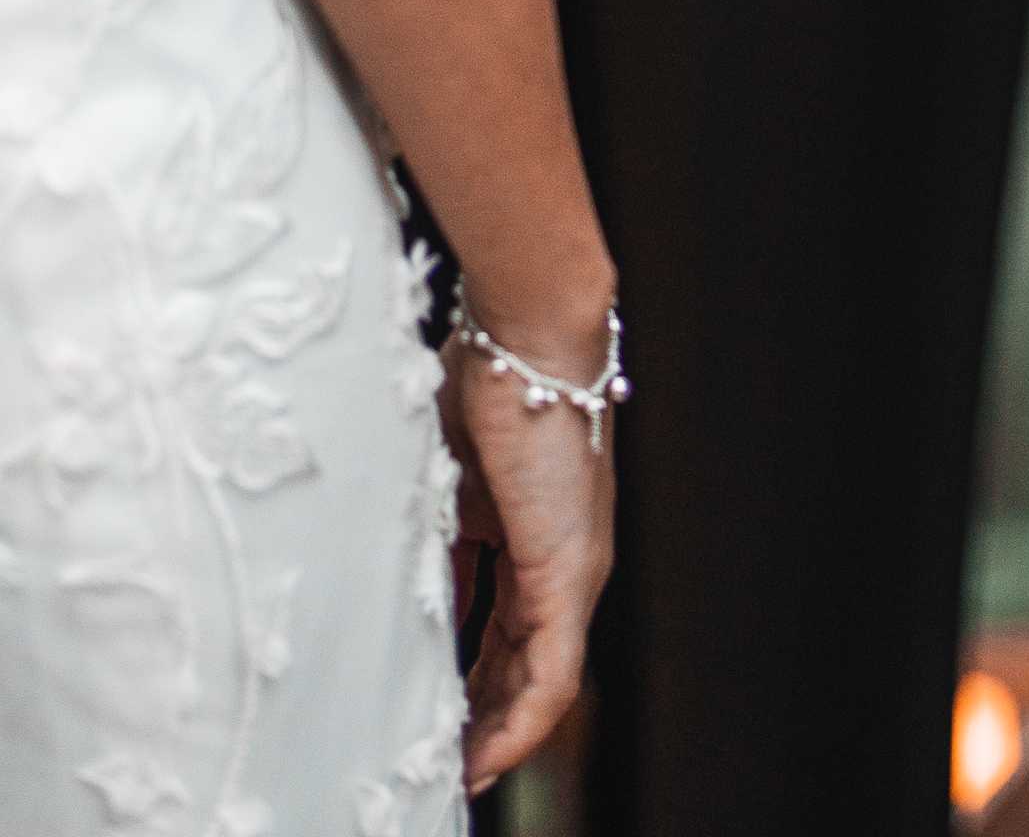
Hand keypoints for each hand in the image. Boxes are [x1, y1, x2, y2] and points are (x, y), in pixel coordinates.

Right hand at [442, 312, 615, 794]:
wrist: (525, 332)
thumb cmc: (480, 371)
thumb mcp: (438, 466)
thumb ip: (422, 520)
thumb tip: (379, 563)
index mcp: (529, 526)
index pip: (500, 620)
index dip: (466, 670)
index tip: (427, 710)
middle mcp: (563, 555)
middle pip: (520, 658)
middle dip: (477, 713)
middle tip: (435, 759)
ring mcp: (572, 567)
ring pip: (538, 677)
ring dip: (495, 730)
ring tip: (454, 774)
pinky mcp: (571, 574)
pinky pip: (552, 674)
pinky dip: (518, 723)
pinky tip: (484, 759)